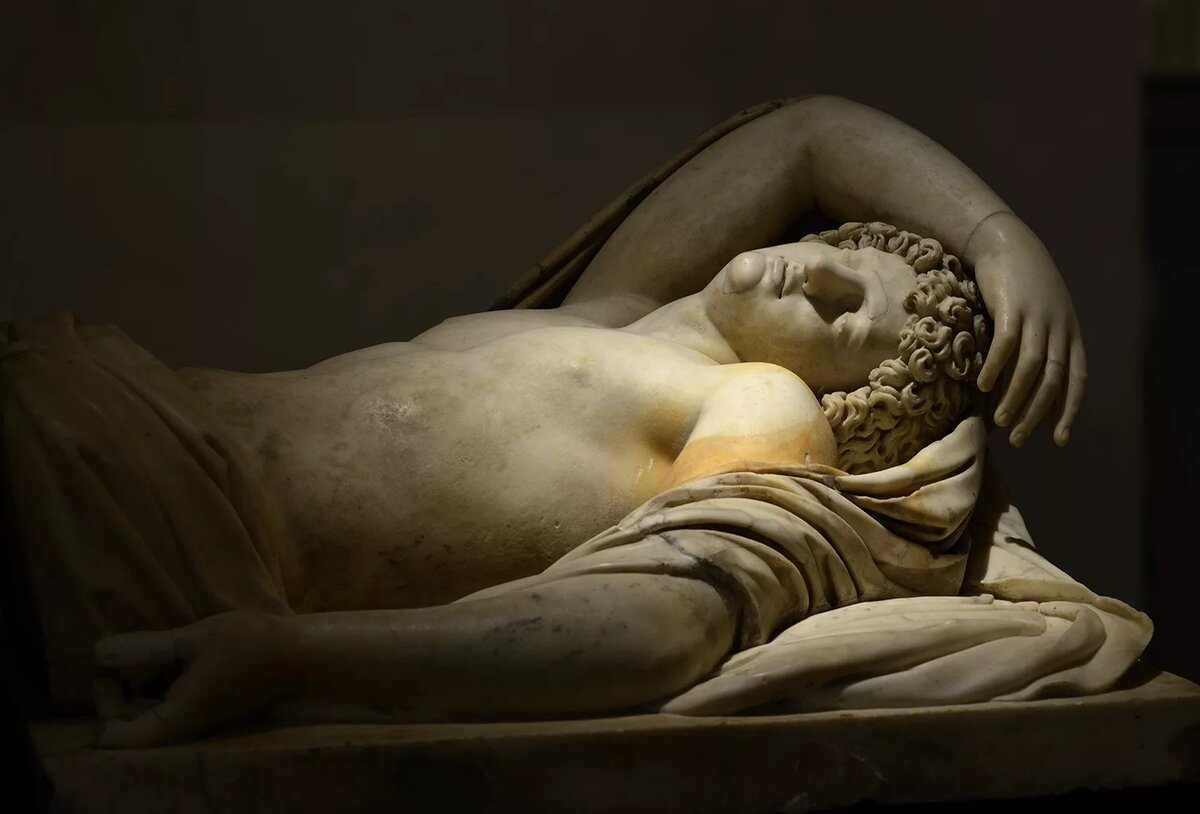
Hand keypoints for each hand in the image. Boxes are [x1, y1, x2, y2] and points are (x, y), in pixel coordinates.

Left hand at [93, 611, 293, 746]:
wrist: (299, 657)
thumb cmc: (250, 646)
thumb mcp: (195, 639)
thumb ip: (146, 647)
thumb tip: (97, 652)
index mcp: (177, 715)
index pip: (117, 737)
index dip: (103, 708)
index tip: (106, 675)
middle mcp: (183, 726)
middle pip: (129, 726)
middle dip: (114, 695)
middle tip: (115, 658)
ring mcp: (194, 719)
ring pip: (147, 714)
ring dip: (134, 689)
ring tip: (138, 653)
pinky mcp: (204, 708)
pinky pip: (166, 705)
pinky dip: (155, 686)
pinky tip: (164, 659)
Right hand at [969, 213, 1085, 447]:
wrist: (1006, 244)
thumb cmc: (1022, 285)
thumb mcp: (1043, 316)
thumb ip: (1042, 347)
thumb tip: (1028, 387)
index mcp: (1070, 333)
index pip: (1076, 380)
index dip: (1068, 411)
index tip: (1056, 440)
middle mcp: (1058, 327)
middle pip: (1052, 380)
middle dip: (1036, 413)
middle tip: (1018, 437)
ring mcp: (1036, 317)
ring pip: (1031, 367)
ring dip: (1015, 397)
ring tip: (999, 419)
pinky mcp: (1011, 308)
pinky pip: (1006, 345)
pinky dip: (996, 368)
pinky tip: (982, 386)